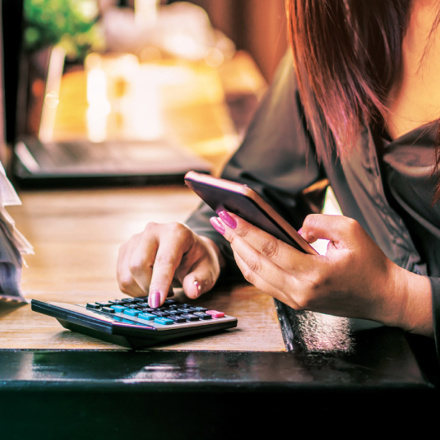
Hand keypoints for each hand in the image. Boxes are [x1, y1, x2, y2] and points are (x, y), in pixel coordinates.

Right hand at [117, 222, 222, 307]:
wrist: (188, 249)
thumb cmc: (198, 260)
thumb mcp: (208, 270)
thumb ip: (200, 280)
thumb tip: (192, 290)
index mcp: (176, 232)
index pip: (164, 260)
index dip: (159, 283)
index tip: (156, 303)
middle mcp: (153, 231)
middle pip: (138, 264)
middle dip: (149, 287)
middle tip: (167, 295)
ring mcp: (136, 239)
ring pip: (126, 273)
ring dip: (141, 290)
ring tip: (160, 288)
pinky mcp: (125, 250)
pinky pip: (122, 277)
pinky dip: (134, 289)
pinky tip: (149, 285)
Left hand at [210, 211, 432, 333]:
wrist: (382, 296)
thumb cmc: (370, 263)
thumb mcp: (351, 231)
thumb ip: (319, 223)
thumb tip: (294, 228)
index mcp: (314, 273)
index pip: (270, 249)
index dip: (247, 231)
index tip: (229, 215)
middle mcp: (300, 291)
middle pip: (256, 263)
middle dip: (235, 239)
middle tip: (219, 219)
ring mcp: (295, 299)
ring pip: (255, 276)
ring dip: (238, 253)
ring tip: (227, 231)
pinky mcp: (294, 302)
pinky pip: (264, 283)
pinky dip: (250, 266)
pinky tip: (243, 250)